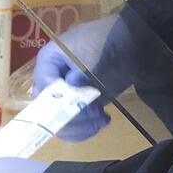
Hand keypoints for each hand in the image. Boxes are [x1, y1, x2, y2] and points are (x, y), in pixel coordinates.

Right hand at [32, 15, 131, 141]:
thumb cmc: (106, 44)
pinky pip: (73, 127)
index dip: (59, 102)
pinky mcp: (77, 107)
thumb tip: (71, 84)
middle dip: (72, 117)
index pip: (44, 90)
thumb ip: (81, 72)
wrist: (128, 45)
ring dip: (82, 126)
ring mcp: (63, 96)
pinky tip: (102, 120)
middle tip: (94, 113)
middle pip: (49, 111)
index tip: (81, 105)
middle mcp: (50, 81)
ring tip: (102, 117)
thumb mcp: (93, 56)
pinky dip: (86, 129)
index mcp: (48, 62)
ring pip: (60, 123)